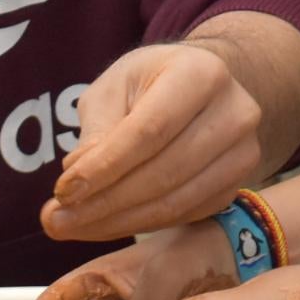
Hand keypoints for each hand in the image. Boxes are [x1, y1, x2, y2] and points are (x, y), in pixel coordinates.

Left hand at [41, 40, 263, 240]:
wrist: (202, 88)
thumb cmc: (151, 82)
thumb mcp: (115, 86)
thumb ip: (98, 129)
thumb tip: (78, 181)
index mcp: (202, 73)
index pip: (149, 130)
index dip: (104, 166)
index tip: (62, 191)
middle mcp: (235, 112)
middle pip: (163, 171)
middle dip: (104, 202)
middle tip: (56, 220)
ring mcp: (244, 152)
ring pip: (175, 201)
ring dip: (116, 222)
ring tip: (71, 226)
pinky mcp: (237, 184)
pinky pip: (185, 215)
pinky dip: (139, 225)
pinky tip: (104, 224)